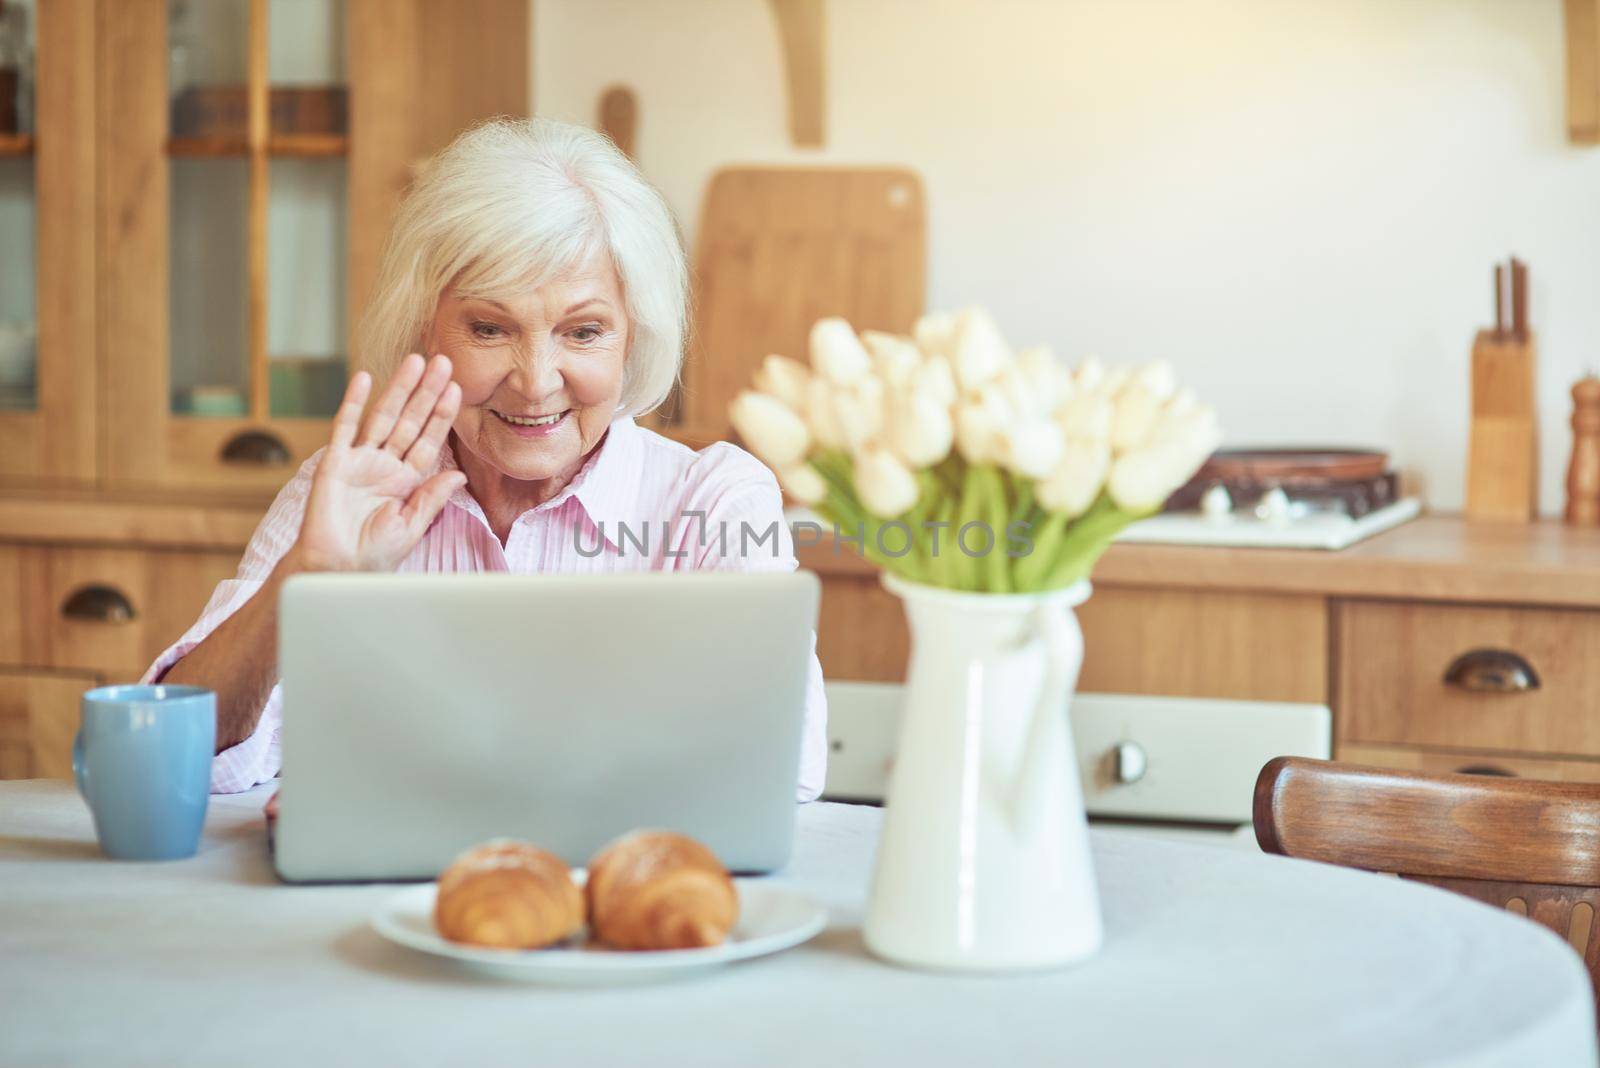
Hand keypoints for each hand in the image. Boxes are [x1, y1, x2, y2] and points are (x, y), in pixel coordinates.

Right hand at [293, 353, 466, 572]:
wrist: (336, 569)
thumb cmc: (373, 554)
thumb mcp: (411, 527)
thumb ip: (432, 498)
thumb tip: (459, 473)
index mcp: (406, 481)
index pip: (428, 440)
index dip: (441, 415)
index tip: (457, 389)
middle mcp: (385, 465)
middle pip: (410, 421)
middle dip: (426, 392)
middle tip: (443, 361)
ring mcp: (360, 461)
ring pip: (383, 417)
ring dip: (398, 389)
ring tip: (414, 361)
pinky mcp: (335, 462)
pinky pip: (345, 427)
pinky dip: (354, 403)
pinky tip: (365, 379)